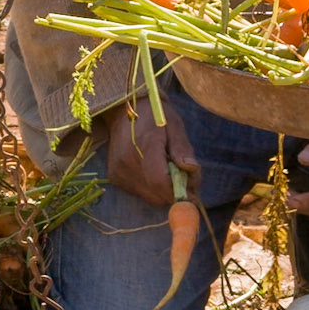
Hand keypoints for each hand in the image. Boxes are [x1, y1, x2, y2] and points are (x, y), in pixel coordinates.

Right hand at [103, 93, 199, 207]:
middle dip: (176, 192)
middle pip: (158, 194)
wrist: (123, 112)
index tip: (193, 191)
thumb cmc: (154, 117)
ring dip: (165, 191)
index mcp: (144, 145)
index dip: (179, 191)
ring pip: (151, 198)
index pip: (160, 181)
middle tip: (185, 178)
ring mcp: (118, 172)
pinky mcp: (115, 178)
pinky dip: (153, 189)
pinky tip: (154, 172)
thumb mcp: (174, 126)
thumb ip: (182, 149)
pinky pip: (141, 194)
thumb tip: (191, 169)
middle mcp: (127, 162)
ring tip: (169, 172)